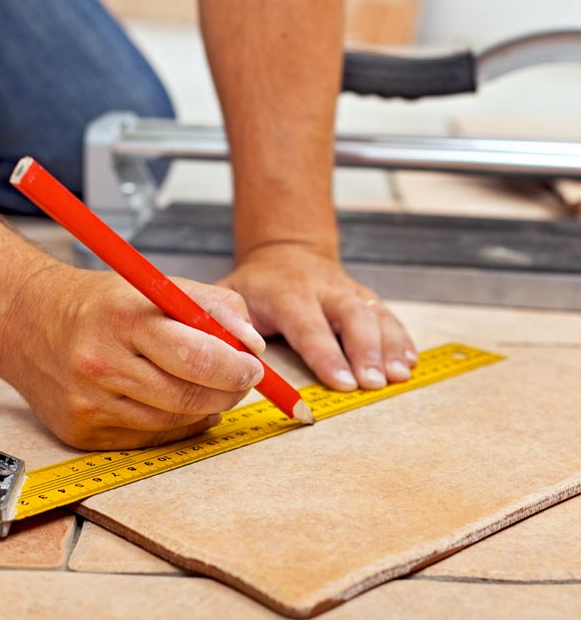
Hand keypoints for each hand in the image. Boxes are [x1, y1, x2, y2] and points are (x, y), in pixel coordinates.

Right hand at [0, 263, 266, 449]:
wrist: (27, 322)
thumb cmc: (100, 303)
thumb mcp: (156, 285)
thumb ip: (213, 305)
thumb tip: (252, 345)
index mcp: (123, 317)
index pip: (195, 354)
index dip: (235, 367)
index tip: (253, 367)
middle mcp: (101, 362)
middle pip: (188, 396)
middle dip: (228, 391)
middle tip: (240, 380)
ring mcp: (88, 403)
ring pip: (173, 423)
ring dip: (203, 409)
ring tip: (204, 386)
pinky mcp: (81, 433)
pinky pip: (148, 439)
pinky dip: (173, 424)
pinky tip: (172, 403)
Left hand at [218, 242, 416, 391]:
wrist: (286, 253)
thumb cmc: (256, 286)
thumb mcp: (230, 294)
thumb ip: (227, 320)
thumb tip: (233, 353)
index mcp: (288, 293)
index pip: (309, 325)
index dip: (326, 354)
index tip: (342, 382)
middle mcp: (324, 290)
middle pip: (352, 316)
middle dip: (366, 350)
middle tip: (374, 383)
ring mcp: (348, 292)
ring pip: (375, 315)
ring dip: (389, 346)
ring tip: (397, 376)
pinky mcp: (365, 298)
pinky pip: (387, 316)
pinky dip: (401, 339)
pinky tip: (408, 362)